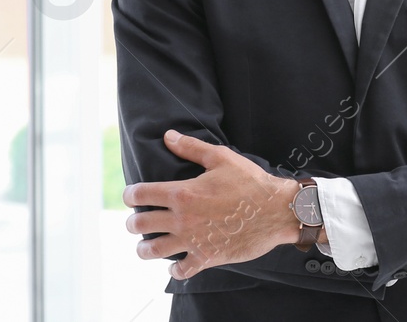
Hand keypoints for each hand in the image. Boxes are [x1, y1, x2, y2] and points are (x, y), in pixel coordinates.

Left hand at [123, 129, 299, 278]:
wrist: (277, 210)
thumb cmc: (251, 181)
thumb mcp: (222, 158)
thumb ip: (191, 147)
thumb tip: (168, 136)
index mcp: (182, 193)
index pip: (140, 195)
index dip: (129, 195)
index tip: (131, 196)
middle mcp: (182, 219)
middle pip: (139, 225)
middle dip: (132, 223)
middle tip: (137, 222)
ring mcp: (192, 240)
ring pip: (152, 251)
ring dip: (144, 248)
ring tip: (147, 245)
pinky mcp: (206, 257)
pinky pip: (180, 269)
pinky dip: (174, 268)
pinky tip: (175, 262)